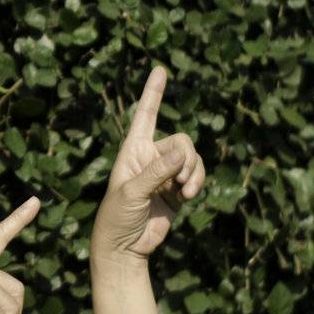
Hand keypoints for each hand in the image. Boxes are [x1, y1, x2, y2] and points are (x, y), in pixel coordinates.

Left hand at [92, 66, 205, 260]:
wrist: (124, 245)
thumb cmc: (117, 216)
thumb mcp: (132, 192)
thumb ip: (157, 172)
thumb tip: (182, 154)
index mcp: (132, 150)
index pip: (145, 115)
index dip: (153, 93)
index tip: (159, 69)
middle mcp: (150, 156)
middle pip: (182, 141)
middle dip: (187, 159)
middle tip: (179, 181)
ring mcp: (166, 173)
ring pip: (193, 158)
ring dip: (195, 174)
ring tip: (185, 192)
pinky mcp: (178, 189)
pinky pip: (196, 176)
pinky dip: (196, 184)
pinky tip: (186, 197)